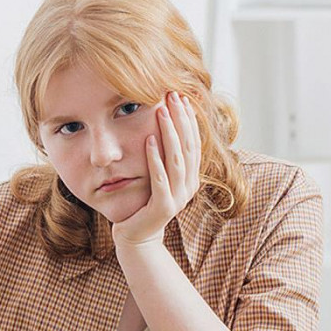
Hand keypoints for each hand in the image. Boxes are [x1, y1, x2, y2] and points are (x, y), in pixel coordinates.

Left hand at [112, 91, 201, 247]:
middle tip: (173, 95)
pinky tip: (148, 140)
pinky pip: (160, 179)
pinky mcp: (163, 207)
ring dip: (169, 133)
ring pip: (177, 160)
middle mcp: (189, 186)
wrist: (137, 235)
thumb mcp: (158, 175)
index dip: (189, 119)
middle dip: (181, 119)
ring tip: (161, 111)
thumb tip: (164, 123)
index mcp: (191, 177)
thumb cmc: (144, 201)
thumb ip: (165, 155)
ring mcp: (178, 198)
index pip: (194, 142)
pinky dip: (155, 159)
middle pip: (188, 147)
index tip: (181, 96)